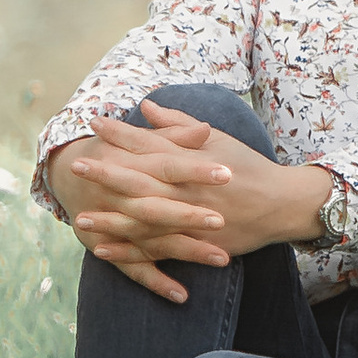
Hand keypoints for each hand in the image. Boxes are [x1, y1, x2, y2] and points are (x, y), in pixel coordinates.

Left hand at [46, 101, 331, 301]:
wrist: (280, 204)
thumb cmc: (248, 166)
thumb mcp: (216, 139)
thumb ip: (178, 124)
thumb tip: (146, 106)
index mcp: (191, 160)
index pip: (150, 144)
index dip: (121, 134)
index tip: (94, 122)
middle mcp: (187, 189)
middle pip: (141, 181)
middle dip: (107, 173)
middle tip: (77, 164)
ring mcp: (189, 219)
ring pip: (143, 220)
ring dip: (109, 219)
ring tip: (77, 217)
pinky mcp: (193, 244)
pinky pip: (155, 251)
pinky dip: (128, 251)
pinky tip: (102, 251)